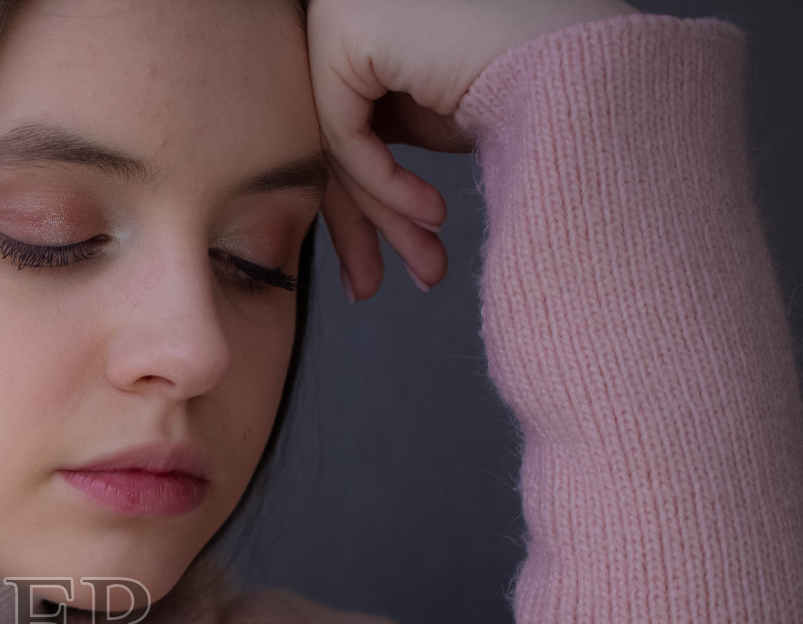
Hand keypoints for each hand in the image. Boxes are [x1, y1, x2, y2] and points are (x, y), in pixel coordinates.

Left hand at [306, 0, 638, 298]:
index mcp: (376, 28)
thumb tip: (338, 204)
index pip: (347, 124)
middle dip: (362, 224)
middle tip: (370, 289)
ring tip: (427, 263)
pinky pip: (344, 131)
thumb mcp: (433, 116)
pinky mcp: (348, 28)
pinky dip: (383, 182)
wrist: (592, 65)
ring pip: (339, 142)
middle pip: (336, 137)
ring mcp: (347, 10)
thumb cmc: (537, 88)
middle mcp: (352, 9)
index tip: (376, 272)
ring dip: (383, 216)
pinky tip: (433, 214)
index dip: (365, 203)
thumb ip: (380, 134)